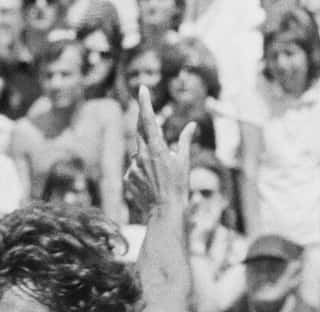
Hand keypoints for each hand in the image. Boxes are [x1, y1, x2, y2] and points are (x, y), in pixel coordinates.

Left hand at [124, 86, 194, 214]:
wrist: (165, 213)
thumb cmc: (179, 187)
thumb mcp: (184, 162)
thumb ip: (185, 141)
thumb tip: (191, 125)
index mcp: (156, 148)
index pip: (148, 120)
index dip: (144, 103)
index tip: (142, 89)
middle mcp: (141, 155)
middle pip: (140, 133)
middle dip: (145, 127)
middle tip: (153, 132)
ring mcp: (132, 168)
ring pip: (138, 154)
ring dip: (147, 158)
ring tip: (159, 175)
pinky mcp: (128, 179)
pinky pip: (134, 170)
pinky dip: (142, 172)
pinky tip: (151, 185)